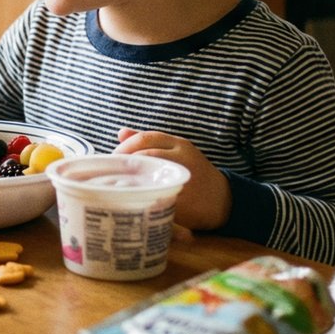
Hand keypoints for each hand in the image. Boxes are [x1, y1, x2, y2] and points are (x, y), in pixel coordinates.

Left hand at [115, 127, 230, 230]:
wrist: (222, 199)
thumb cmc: (194, 173)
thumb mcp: (176, 151)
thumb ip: (149, 142)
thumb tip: (121, 133)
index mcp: (179, 144)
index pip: (146, 137)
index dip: (125, 146)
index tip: (112, 156)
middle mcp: (183, 157)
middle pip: (146, 154)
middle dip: (124, 162)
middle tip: (111, 172)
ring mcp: (184, 178)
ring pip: (150, 173)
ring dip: (130, 178)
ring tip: (119, 183)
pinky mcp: (184, 200)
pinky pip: (158, 196)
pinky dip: (143, 196)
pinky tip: (132, 198)